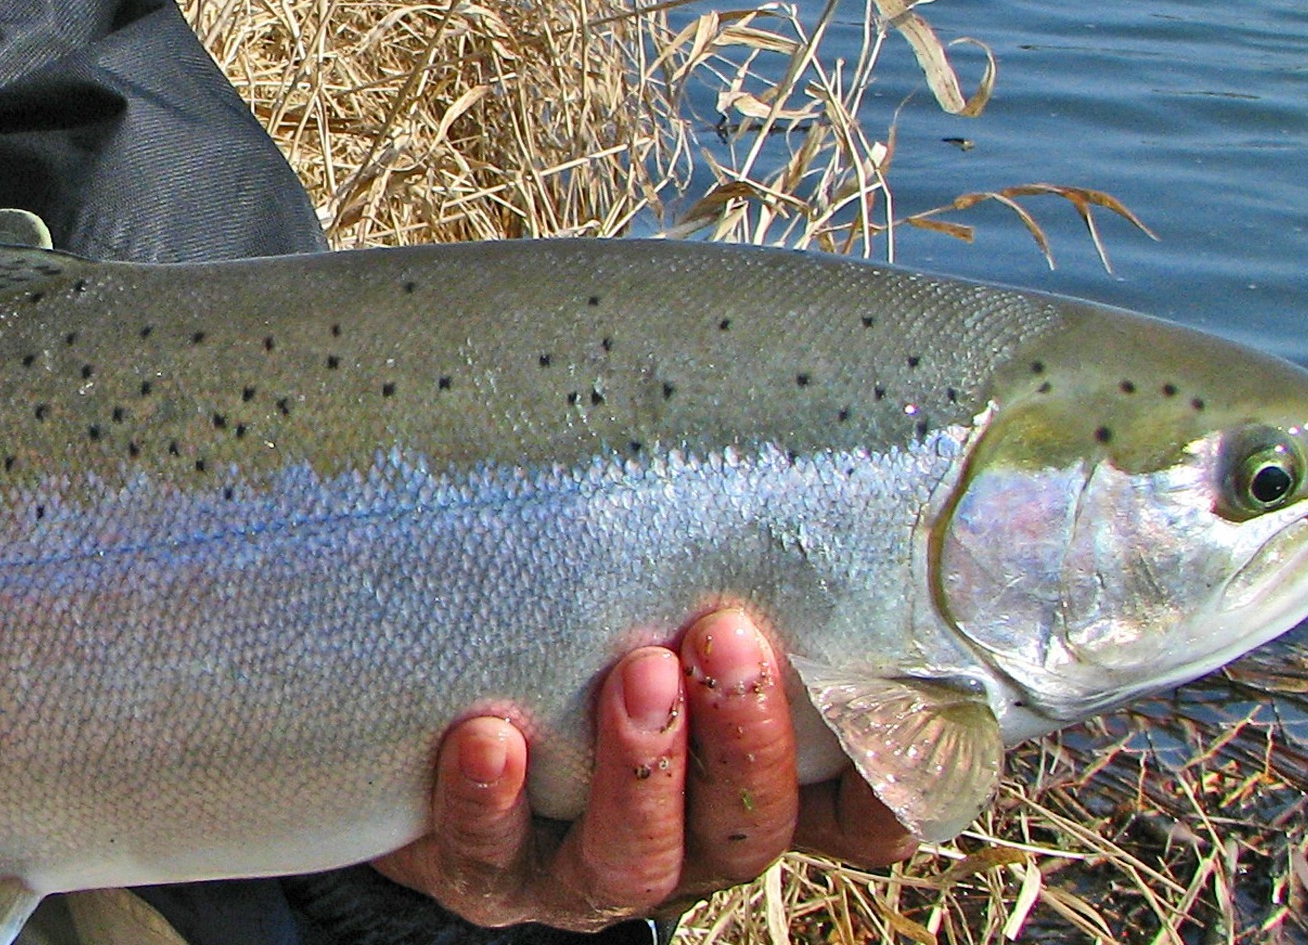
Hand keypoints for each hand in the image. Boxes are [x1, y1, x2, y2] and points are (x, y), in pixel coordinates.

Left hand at [371, 610, 918, 931]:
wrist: (415, 716)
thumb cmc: (569, 630)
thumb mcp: (650, 599)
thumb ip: (710, 562)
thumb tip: (769, 433)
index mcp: (745, 783)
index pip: (861, 815)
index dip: (892, 780)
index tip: (888, 696)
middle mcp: (685, 842)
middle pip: (750, 828)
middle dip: (745, 735)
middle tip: (727, 634)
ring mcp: (585, 870)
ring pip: (638, 859)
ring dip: (643, 768)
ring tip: (635, 672)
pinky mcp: (487, 875)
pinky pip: (492, 857)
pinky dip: (490, 799)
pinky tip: (487, 735)